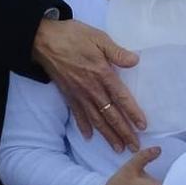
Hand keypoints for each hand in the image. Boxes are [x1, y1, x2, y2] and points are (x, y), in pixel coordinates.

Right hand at [33, 18, 145, 149]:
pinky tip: (89, 137)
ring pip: (96, 119)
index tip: (142, 126)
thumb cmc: (72, 36)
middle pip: (110, 114)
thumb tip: (135, 61)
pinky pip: (77, 114)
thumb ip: (117, 51)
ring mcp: (78, 94)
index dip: (133, 113)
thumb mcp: (98, 37)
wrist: (43, 40)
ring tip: (118, 148)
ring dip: (107, 135)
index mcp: (102, 74)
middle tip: (134, 147)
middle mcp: (91, 89)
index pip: (121, 98)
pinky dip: (83, 127)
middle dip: (123, 132)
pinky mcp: (67, 95)